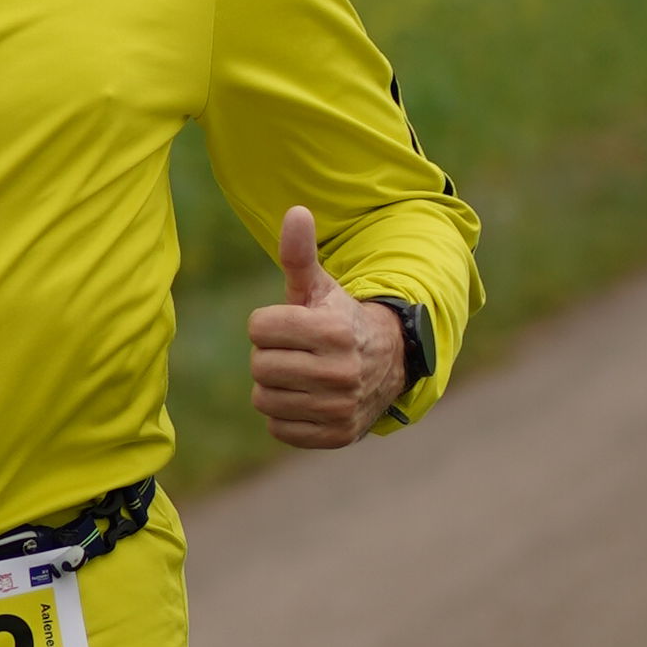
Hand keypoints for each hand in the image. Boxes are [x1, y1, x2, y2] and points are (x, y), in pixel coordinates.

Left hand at [248, 208, 408, 453]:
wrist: (388, 364)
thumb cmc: (339, 319)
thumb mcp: (321, 287)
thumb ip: (300, 254)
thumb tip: (295, 211)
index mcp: (332, 330)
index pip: (257, 328)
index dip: (268, 324)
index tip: (292, 325)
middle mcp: (340, 372)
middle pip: (258, 366)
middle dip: (270, 355)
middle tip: (296, 352)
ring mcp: (340, 407)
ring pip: (264, 399)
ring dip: (275, 386)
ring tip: (301, 374)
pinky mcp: (337, 435)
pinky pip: (278, 428)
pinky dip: (285, 415)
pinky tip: (307, 399)